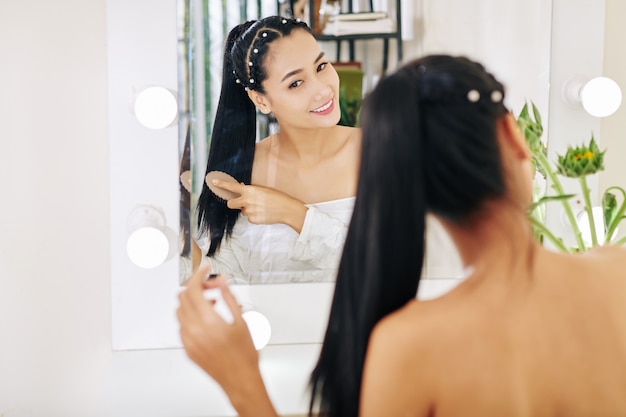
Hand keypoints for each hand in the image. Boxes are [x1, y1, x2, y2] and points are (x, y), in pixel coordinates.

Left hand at [177, 265, 259, 394]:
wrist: (240, 380)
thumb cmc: (244, 356)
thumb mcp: (242, 321)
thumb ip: (228, 298)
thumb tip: (221, 283)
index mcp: (207, 322)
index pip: (193, 290)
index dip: (199, 275)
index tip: (206, 270)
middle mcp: (193, 331)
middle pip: (183, 297)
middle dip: (197, 287)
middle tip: (213, 286)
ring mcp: (188, 341)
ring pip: (180, 311)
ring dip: (193, 301)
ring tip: (212, 302)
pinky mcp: (187, 349)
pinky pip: (182, 325)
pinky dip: (191, 315)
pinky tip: (206, 318)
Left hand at [211, 179, 307, 231]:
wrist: (287, 209)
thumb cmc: (277, 197)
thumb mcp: (263, 189)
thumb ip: (251, 191)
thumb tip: (242, 191)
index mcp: (249, 190)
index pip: (231, 187)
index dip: (221, 184)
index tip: (214, 182)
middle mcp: (247, 201)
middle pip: (230, 204)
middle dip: (233, 203)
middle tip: (241, 202)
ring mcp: (249, 212)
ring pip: (242, 211)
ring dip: (248, 210)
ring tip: (261, 208)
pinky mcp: (253, 220)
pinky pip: (249, 218)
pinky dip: (255, 216)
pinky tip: (263, 213)